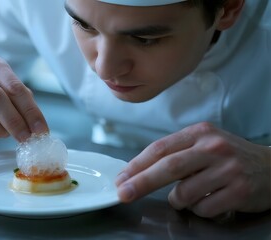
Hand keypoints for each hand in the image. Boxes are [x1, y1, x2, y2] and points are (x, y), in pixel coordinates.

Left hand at [116, 122, 270, 217]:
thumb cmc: (228, 157)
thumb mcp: (203, 144)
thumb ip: (176, 153)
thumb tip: (137, 171)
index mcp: (200, 133)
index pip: (160, 148)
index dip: (137, 165)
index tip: (121, 178)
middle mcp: (214, 148)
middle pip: (168, 167)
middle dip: (141, 182)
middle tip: (124, 194)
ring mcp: (228, 169)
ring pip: (184, 193)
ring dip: (178, 200)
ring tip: (191, 194)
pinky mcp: (240, 191)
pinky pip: (203, 208)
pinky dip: (199, 209)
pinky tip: (210, 200)